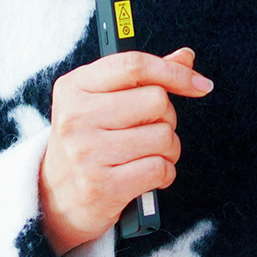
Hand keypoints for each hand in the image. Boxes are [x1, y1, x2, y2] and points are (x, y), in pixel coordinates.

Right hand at [39, 47, 211, 254]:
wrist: (56, 198)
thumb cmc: (89, 141)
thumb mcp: (103, 101)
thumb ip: (143, 77)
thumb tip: (185, 57)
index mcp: (74, 87)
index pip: (134, 65)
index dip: (173, 72)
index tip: (200, 84)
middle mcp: (76, 116)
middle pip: (156, 100)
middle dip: (166, 117)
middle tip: (149, 130)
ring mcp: (87, 152)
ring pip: (163, 136)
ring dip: (168, 148)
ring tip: (149, 154)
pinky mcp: (102, 186)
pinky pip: (160, 168)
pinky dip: (165, 173)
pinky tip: (148, 175)